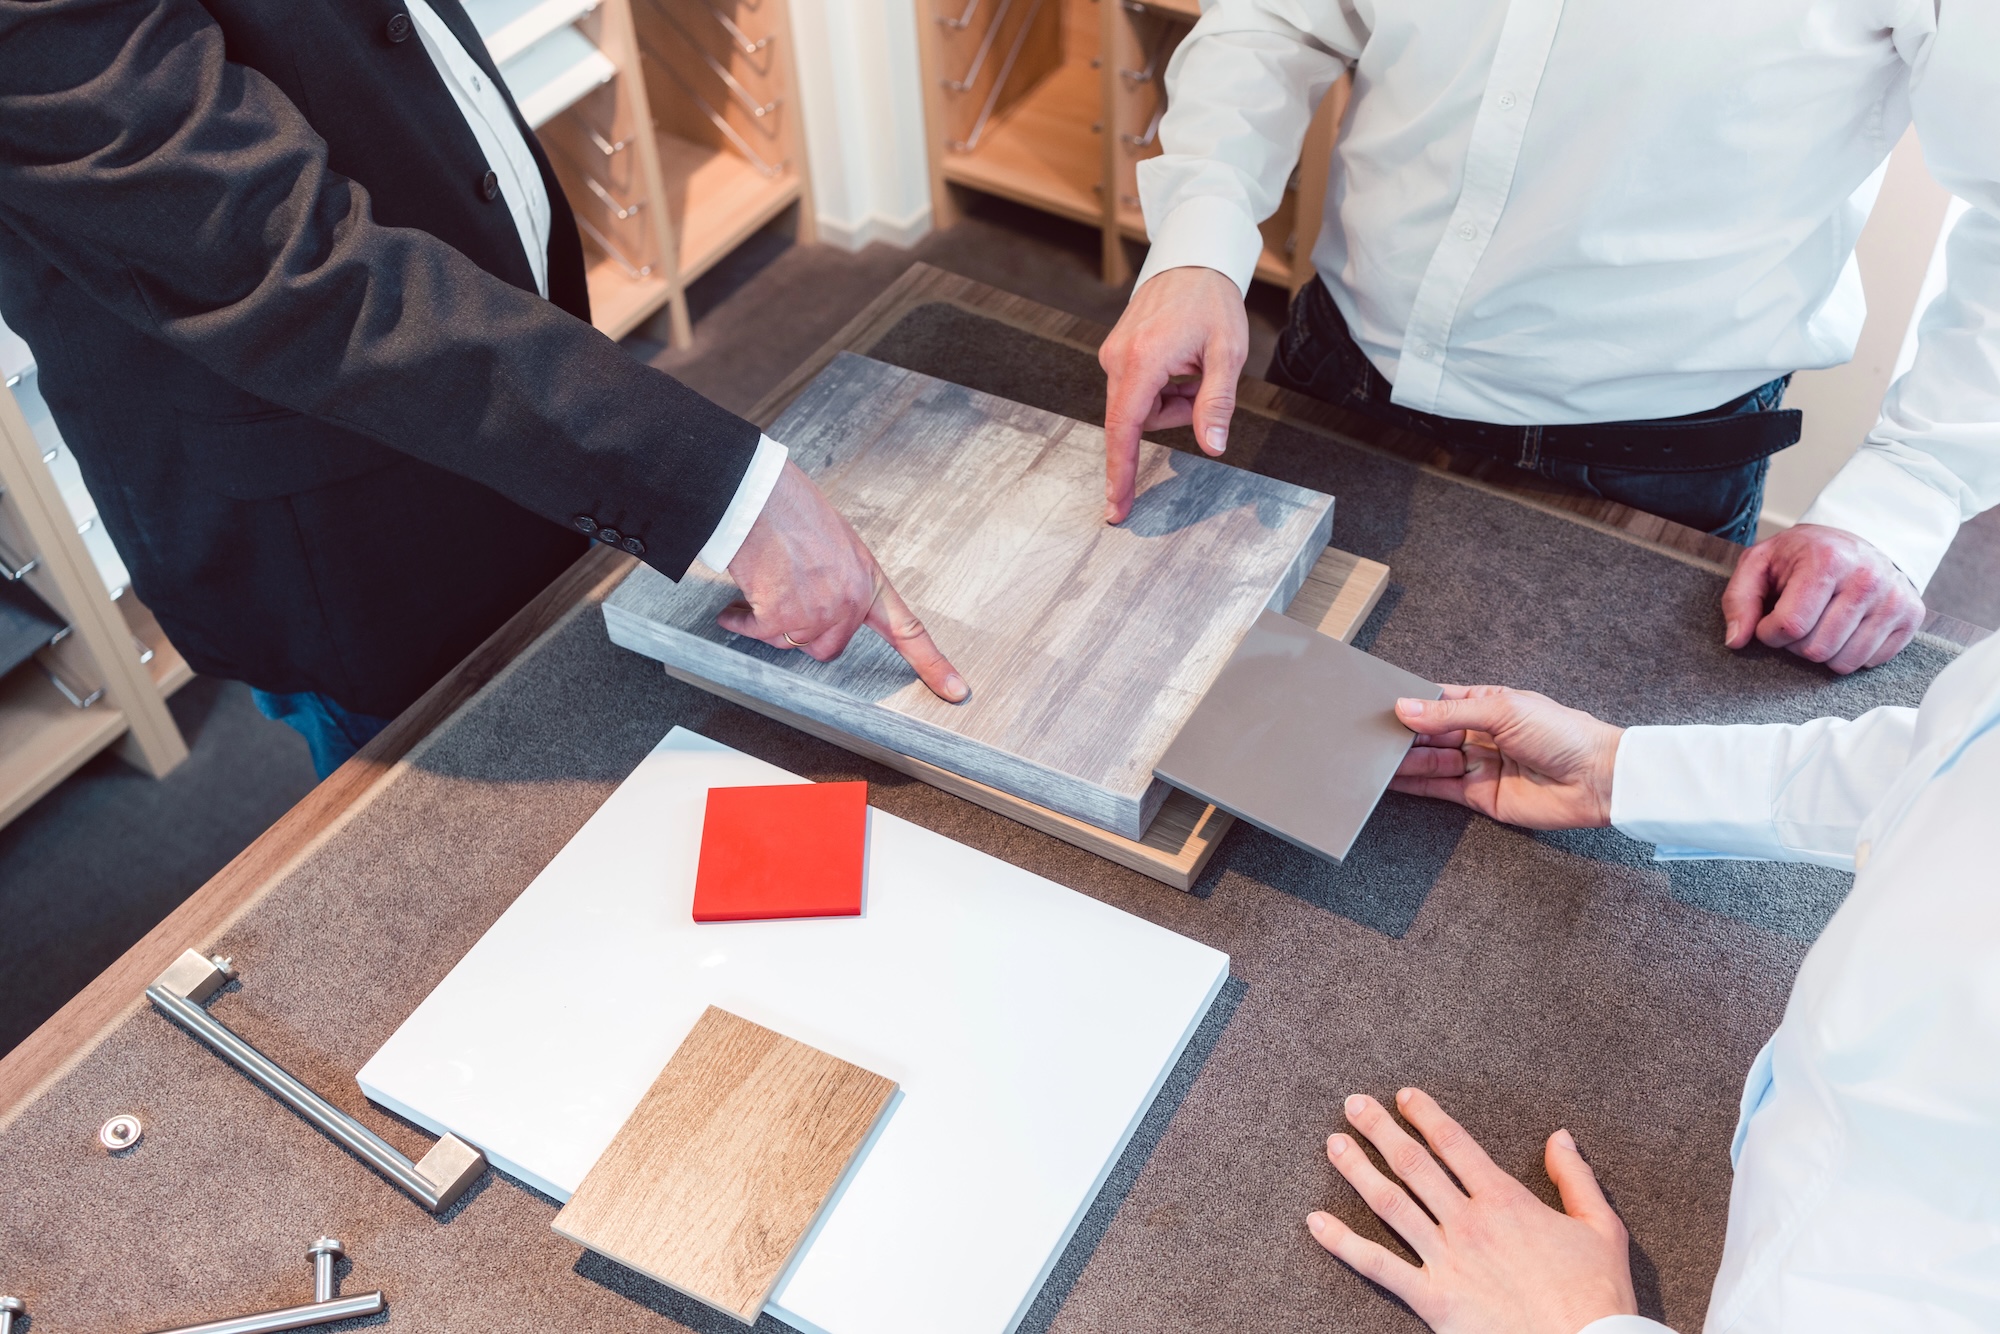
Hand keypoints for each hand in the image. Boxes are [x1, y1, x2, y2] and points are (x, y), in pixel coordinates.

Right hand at [723, 461, 968, 701]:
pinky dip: (743, 622)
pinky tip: (735, 608)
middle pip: (830, 647)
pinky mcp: (782, 618)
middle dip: (803, 633)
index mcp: (868, 579)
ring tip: (757, 590)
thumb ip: (840, 578)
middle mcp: (849, 601)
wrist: (758, 496)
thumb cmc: (790, 507)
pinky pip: (760, 634)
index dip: (933, 664)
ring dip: (770, 624)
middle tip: (782, 603)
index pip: (908, 630)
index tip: (955, 689)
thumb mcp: (835, 541)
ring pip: (792, 643)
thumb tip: (822, 601)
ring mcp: (817, 613)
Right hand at [1098, 266, 1247, 522]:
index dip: (1121, 472)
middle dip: (1174, 413)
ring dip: (1171, 399)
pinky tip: (1180, 361)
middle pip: (1138, 420)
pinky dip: (1162, 386)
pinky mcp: (1115, 352)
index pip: (1125, 430)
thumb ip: (1217, 403)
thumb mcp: (1228, 353)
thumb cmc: (1211, 302)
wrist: (1193, 260)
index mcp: (1142, 361)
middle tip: (1203, 380)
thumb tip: (1212, 445)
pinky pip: (1137, 389)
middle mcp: (1117, 359)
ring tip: (1194, 365)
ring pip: (1140, 407)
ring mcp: (1112, 355)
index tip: (1116, 506)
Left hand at [1308, 1089, 1636, 1333]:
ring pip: (1390, 1203)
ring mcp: (1447, 1259)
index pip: (1455, 1143)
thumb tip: (1559, 1136)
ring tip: (1334, 1144)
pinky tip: (1316, 1222)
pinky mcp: (1433, 1299)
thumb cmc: (1599, 1296)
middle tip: (1353, 1104)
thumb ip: (1576, 1178)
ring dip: (1358, 1170)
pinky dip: (1343, 1242)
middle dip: (1380, 1129)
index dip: (1425, 1114)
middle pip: (1414, 1163)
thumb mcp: (1601, 1228)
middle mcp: (1468, 1222)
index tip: (1403, 1096)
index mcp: (1506, 1200)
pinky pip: (1378, 1266)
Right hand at [1389, 686, 1620, 830]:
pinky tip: (1391, 779)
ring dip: (1404, 759)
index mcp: (1487, 704)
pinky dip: (1414, 784)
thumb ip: (1449, 713)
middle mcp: (1479, 734)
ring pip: (1430, 760)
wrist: (1596, 779)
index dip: (1411, 703)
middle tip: (1372, 735)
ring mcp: (1478, 765)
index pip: (1438, 701)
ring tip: (1374, 756)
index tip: (1382, 705)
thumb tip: (1406, 708)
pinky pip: (1438, 788)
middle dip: (1403, 733)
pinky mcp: (1479, 796)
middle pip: (1429, 733)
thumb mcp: (1503, 710)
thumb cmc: (1563, 735)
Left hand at [1721, 523, 1922, 673]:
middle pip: (1817, 649)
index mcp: (1828, 560)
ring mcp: (1894, 599)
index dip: (1769, 633)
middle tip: (1797, 621)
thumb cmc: (1801, 556)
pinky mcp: (1912, 616)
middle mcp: (1867, 579)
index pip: (1790, 626)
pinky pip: (1870, 662)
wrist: (1854, 541)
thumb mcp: (1759, 564)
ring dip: (1822, 652)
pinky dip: (1850, 653)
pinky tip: (1845, 628)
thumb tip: (1736, 641)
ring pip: (1844, 662)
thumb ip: (1738, 600)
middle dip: (1795, 645)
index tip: (1769, 621)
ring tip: (1820, 624)